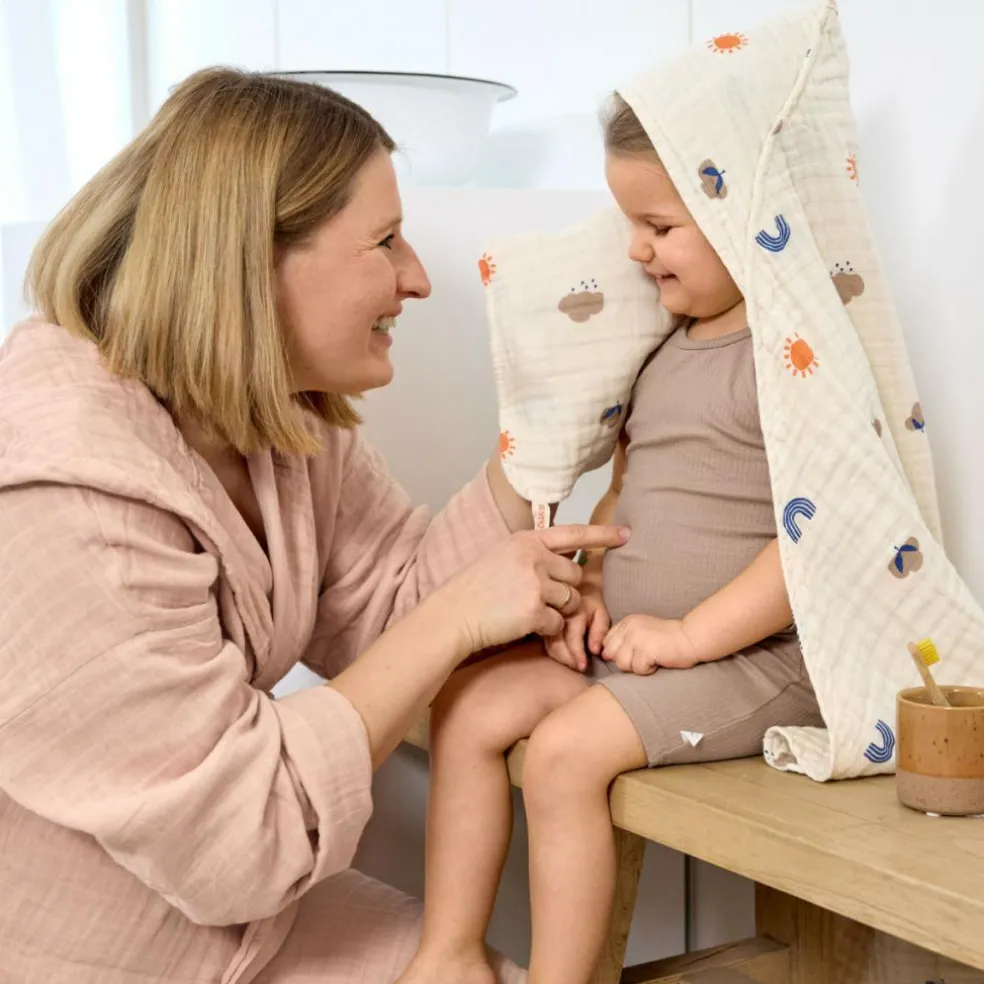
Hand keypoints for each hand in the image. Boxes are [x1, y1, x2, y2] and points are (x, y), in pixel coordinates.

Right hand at [437, 524, 629, 656]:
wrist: (453, 614)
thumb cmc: (475, 587)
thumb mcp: (501, 554)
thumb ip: (531, 553)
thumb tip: (563, 556)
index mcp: (526, 540)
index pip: (573, 534)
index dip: (602, 534)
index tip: (626, 534)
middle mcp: (534, 558)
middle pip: (576, 575)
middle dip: (567, 590)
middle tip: (540, 599)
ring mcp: (535, 584)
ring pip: (571, 601)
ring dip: (558, 611)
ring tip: (526, 611)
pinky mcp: (535, 612)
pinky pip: (559, 624)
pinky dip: (547, 630)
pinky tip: (522, 624)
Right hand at [544, 574, 610, 672]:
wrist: (577, 587)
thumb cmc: (592, 603)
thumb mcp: (601, 613)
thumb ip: (599, 631)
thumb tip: (595, 651)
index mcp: (572, 613)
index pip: (572, 639)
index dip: (577, 655)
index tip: (584, 667)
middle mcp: (557, 617)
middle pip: (557, 646)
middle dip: (568, 660)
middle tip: (580, 668)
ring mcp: (548, 621)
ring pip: (550, 646)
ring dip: (561, 659)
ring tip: (574, 664)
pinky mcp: (543, 626)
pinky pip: (546, 644)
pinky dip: (556, 654)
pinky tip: (566, 657)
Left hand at [602, 615, 697, 674]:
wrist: (691, 638)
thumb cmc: (667, 639)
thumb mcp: (642, 631)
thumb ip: (623, 639)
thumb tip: (604, 655)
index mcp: (627, 622)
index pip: (607, 642)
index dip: (617, 652)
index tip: (634, 653)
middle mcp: (629, 627)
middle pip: (611, 654)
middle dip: (625, 661)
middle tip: (643, 657)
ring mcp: (637, 638)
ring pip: (622, 664)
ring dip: (637, 666)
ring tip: (651, 658)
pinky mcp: (646, 650)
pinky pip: (638, 669)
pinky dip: (648, 670)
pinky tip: (658, 661)